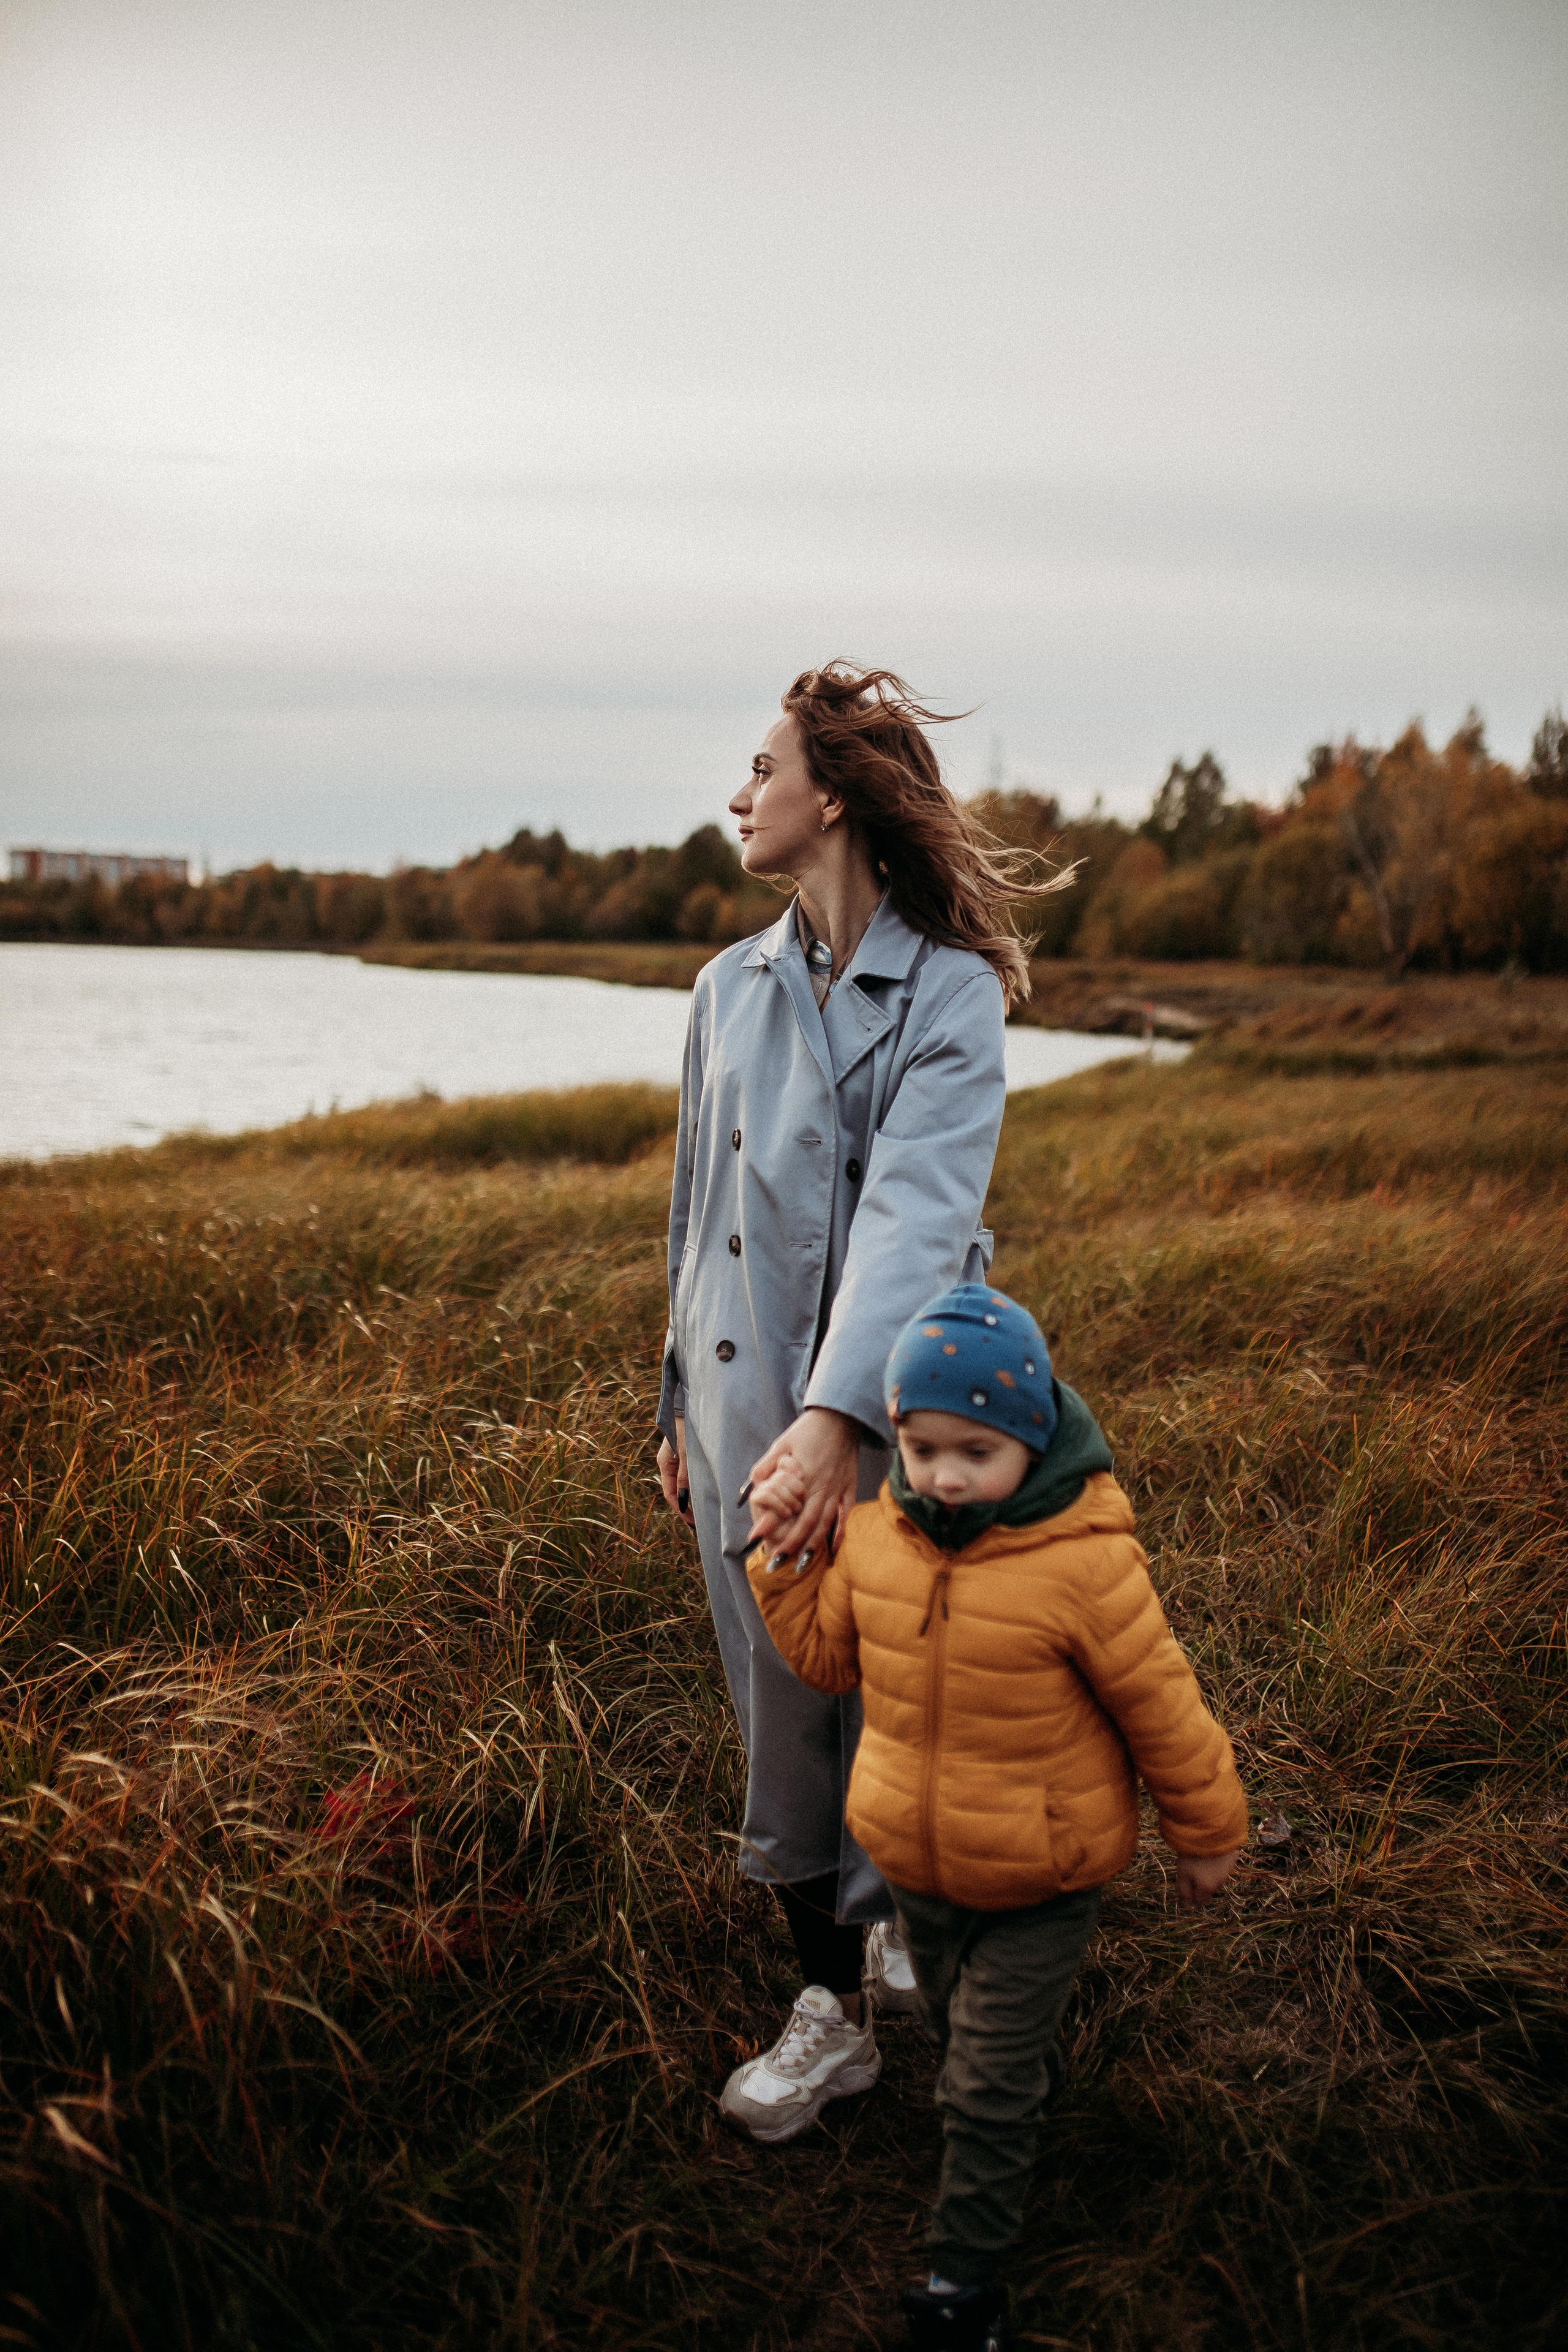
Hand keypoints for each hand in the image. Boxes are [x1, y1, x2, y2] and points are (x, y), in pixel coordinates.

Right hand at [657, 1417, 693, 1527]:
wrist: (688, 1404)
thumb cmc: (688, 1428)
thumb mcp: (687, 1454)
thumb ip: (684, 1477)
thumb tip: (682, 1501)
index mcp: (665, 1464)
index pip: (670, 1495)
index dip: (681, 1510)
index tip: (693, 1522)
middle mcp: (668, 1463)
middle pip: (674, 1491)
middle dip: (685, 1507)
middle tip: (699, 1520)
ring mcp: (676, 1458)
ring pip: (681, 1484)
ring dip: (690, 1496)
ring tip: (703, 1508)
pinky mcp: (684, 1453)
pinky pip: (686, 1475)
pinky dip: (692, 1485)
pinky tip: (702, 1489)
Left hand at [746, 1408, 860, 1564]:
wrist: (840, 1415)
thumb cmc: (808, 1429)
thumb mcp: (782, 1443)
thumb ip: (766, 1465)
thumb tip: (750, 1484)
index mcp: (803, 1476)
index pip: (784, 1506)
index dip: (769, 1523)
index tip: (755, 1539)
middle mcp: (821, 1486)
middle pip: (805, 1523)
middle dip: (790, 1544)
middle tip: (776, 1561)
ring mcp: (837, 1488)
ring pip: (824, 1523)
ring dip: (812, 1545)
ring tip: (799, 1564)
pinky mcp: (850, 1486)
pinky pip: (845, 1514)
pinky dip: (838, 1533)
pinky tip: (832, 1549)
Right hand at [747, 1460, 807, 1536]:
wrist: (790, 1535)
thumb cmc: (802, 1512)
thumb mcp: (808, 1494)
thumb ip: (804, 1481)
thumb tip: (802, 1474)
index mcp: (782, 1469)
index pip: (786, 1460)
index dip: (794, 1466)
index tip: (802, 1476)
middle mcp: (771, 1475)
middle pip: (782, 1472)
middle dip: (796, 1487)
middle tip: (803, 1500)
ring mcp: (762, 1486)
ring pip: (776, 1483)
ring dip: (789, 1498)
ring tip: (797, 1509)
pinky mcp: (755, 1498)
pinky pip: (766, 1495)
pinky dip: (778, 1504)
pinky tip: (787, 1513)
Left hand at [1176, 1849, 1239, 1910]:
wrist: (1208, 1831)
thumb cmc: (1192, 1854)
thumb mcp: (1182, 1873)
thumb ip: (1184, 1892)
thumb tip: (1186, 1906)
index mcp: (1208, 1887)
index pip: (1199, 1901)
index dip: (1191, 1895)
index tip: (1185, 1885)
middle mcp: (1221, 1882)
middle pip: (1208, 1890)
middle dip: (1199, 1885)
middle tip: (1191, 1870)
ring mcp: (1228, 1871)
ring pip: (1216, 1878)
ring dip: (1209, 1873)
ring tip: (1200, 1859)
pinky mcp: (1232, 1859)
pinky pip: (1222, 1866)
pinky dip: (1216, 1864)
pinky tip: (1210, 1854)